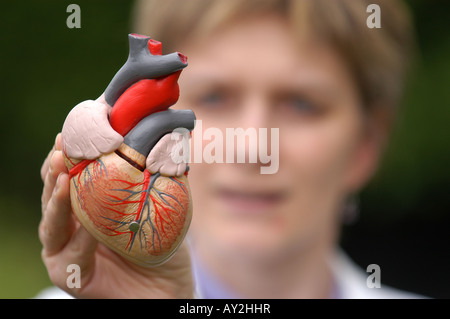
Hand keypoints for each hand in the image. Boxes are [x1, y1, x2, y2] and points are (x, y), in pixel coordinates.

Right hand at [39, 134, 193, 297]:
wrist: (169, 287)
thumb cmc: (161, 243)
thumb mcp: (159, 204)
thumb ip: (154, 176)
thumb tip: (165, 138)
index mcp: (85, 205)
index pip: (69, 176)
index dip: (68, 155)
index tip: (70, 133)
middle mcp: (70, 226)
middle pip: (54, 194)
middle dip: (55, 170)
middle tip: (61, 149)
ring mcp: (66, 251)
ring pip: (52, 223)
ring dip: (57, 200)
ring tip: (62, 176)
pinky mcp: (71, 276)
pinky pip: (71, 256)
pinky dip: (80, 240)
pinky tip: (88, 227)